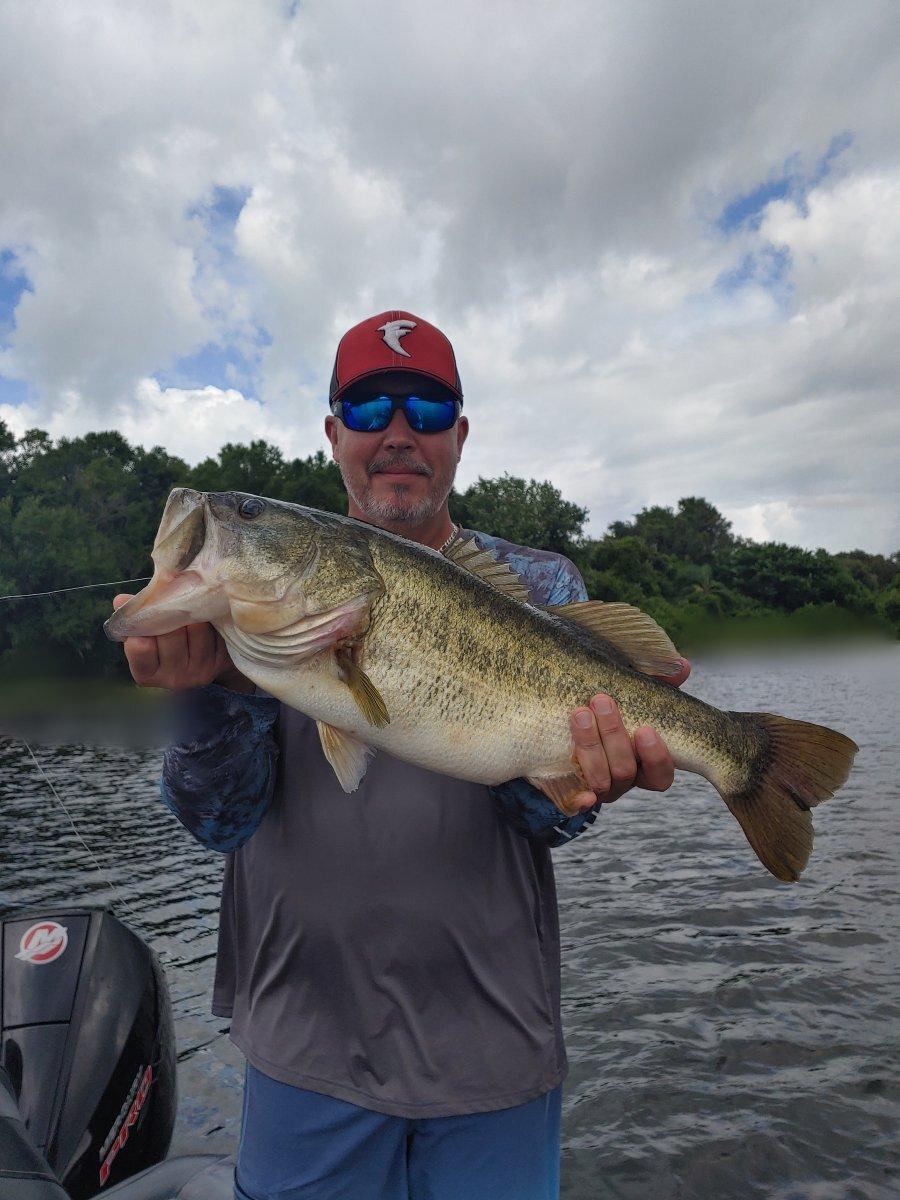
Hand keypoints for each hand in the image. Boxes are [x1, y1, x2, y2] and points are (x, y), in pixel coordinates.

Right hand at [112, 593, 252, 692]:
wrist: (203, 659)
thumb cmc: (168, 643)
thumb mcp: (147, 634)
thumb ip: (133, 618)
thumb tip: (120, 600)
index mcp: (146, 673)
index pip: (140, 648)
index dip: (142, 627)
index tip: (146, 613)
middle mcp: (171, 679)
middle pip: (170, 635)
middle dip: (169, 614)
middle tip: (171, 604)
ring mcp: (197, 672)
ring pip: (194, 629)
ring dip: (190, 614)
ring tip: (187, 608)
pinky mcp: (217, 662)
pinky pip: (212, 631)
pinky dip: (207, 618)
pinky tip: (203, 617)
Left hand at [564, 659, 690, 815]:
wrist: (560, 715)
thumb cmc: (609, 703)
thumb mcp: (632, 690)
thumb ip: (657, 679)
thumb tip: (681, 666)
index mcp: (642, 763)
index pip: (660, 775)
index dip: (656, 757)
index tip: (644, 729)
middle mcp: (621, 779)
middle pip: (624, 771)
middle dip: (614, 736)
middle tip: (602, 700)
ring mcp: (595, 788)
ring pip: (600, 780)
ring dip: (591, 746)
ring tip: (580, 713)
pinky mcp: (568, 789)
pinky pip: (573, 803)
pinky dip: (580, 799)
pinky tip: (581, 793)